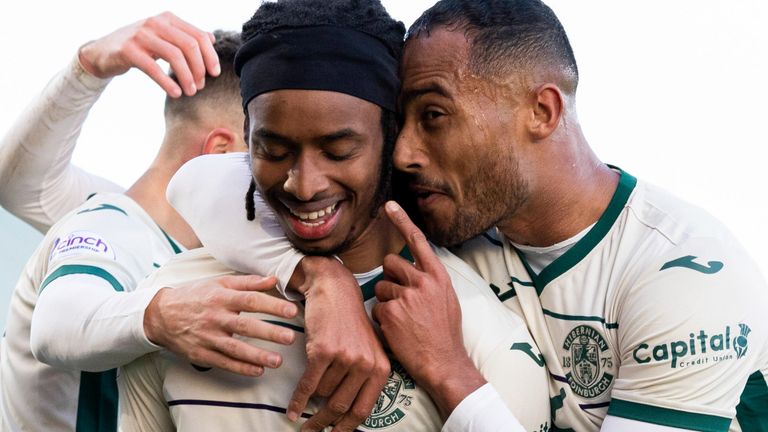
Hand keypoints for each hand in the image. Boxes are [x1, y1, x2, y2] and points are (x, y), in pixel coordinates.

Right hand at [78, 11, 218, 96]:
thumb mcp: (163, 37)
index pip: (199, 35)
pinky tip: (175, 93)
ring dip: (187, 77)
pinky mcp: (128, 50)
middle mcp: (156, 22)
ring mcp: (141, 35)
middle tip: (201, 86)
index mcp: (168, 18)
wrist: (102, 51)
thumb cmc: (139, 47)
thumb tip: (211, 38)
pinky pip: (154, 68)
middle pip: (190, 45)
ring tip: (190, 92)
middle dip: (199, 68)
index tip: (215, 73)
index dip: (210, 56)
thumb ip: (185, 36)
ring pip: (175, 56)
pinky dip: (168, 83)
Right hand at [144, 274, 297, 375]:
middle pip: (245, 326)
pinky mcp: (201, 354)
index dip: (271, 305)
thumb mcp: (219, 283)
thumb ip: (248, 282)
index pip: (250, 300)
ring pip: (235, 349)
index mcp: (221, 297)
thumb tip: (274, 280)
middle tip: (290, 337)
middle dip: (269, 333)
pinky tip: (258, 370)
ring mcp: (207, 337)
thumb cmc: (195, 296)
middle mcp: (215, 317)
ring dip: (257, 356)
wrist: (160, 314)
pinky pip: (224, 362)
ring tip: (278, 362)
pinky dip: (241, 368)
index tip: (291, 310)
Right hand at [288, 256, 389, 431]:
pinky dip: (297, 400)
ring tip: (307, 396)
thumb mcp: (368, 349)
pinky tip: (291, 410)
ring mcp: (345, 358)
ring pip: (322, 394)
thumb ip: (365, 378)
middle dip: (323, 423)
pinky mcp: (324, 351)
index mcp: (381, 367)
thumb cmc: (349, 321)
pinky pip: (308, 385)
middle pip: (341, 407)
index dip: (346, 428)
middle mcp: (366, 364)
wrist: (334, 290)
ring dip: (312, 397)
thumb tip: (348, 413)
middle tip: (311, 431)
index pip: (363, 410)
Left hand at [372, 201, 484, 417]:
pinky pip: (376, 308)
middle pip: (390, 263)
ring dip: (386, 302)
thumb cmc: (445, 333)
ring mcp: (406, 296)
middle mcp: (422, 282)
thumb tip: (412, 272)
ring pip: (380, 287)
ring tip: (403, 320)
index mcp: (437, 276)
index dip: (402, 221)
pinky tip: (397, 331)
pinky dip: (382, 320)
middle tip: (401, 299)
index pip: (417, 241)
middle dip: (390, 278)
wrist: (444, 362)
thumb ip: (429, 282)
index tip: (389, 206)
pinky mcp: (390, 312)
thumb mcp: (446, 299)